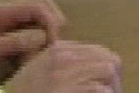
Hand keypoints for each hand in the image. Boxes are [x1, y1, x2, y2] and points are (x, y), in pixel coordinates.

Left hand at [0, 0, 66, 64]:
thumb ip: (11, 42)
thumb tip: (40, 37)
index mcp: (1, 10)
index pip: (36, 4)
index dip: (50, 20)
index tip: (53, 41)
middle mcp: (7, 7)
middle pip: (41, 0)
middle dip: (52, 18)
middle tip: (53, 41)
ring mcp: (9, 14)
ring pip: (40, 8)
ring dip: (48, 23)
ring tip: (47, 44)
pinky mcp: (9, 24)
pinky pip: (33, 20)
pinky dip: (41, 29)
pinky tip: (37, 45)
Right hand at [5, 40, 121, 92]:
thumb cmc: (23, 91)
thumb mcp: (38, 69)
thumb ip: (60, 62)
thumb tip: (88, 65)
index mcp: (58, 50)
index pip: (97, 51)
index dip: (105, 68)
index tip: (106, 83)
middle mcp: (64, 58)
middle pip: (108, 58)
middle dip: (115, 77)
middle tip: (112, 91)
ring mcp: (67, 74)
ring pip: (109, 70)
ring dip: (112, 88)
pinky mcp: (70, 90)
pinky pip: (101, 90)